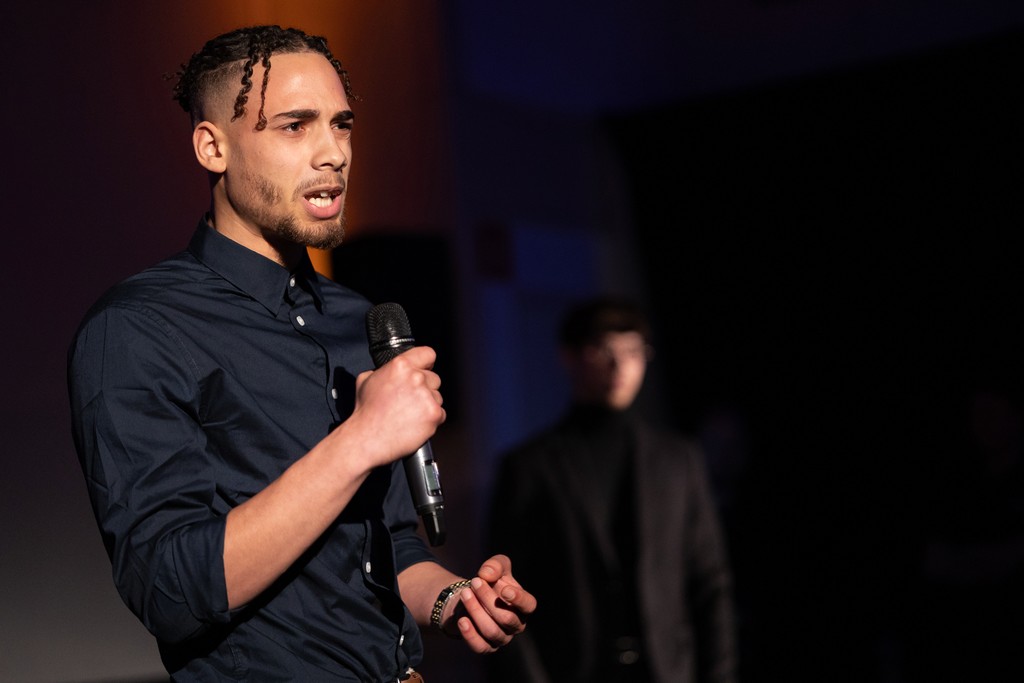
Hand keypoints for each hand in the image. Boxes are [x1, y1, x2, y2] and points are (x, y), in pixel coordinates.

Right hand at [348, 346, 444, 467]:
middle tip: (409, 400)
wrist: (367, 438)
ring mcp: (426, 396)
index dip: (426, 363)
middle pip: (434, 378)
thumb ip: (383, 370)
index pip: (428, 354)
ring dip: (428, 404)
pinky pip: (441, 413)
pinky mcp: (434, 414)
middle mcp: (415, 378)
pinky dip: (431, 419)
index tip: (424, 369)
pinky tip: (415, 423)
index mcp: (400, 366)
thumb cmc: (366, 413)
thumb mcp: (366, 380)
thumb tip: (389, 370)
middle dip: (425, 388)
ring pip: (438, 397)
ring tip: (409, 414)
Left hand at [448, 555, 536, 652]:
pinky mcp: (486, 646)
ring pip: (491, 631)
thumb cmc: (490, 581)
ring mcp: (502, 637)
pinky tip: (462, 620)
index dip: (519, 599)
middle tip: (474, 582)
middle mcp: (516, 624)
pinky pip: (480, 647)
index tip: (504, 589)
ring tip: (464, 593)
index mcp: (523, 606)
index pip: (529, 606)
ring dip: (476, 611)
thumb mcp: (495, 566)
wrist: (472, 596)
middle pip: (506, 618)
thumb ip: (495, 565)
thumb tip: (487, 574)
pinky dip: (470, 635)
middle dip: (488, 599)